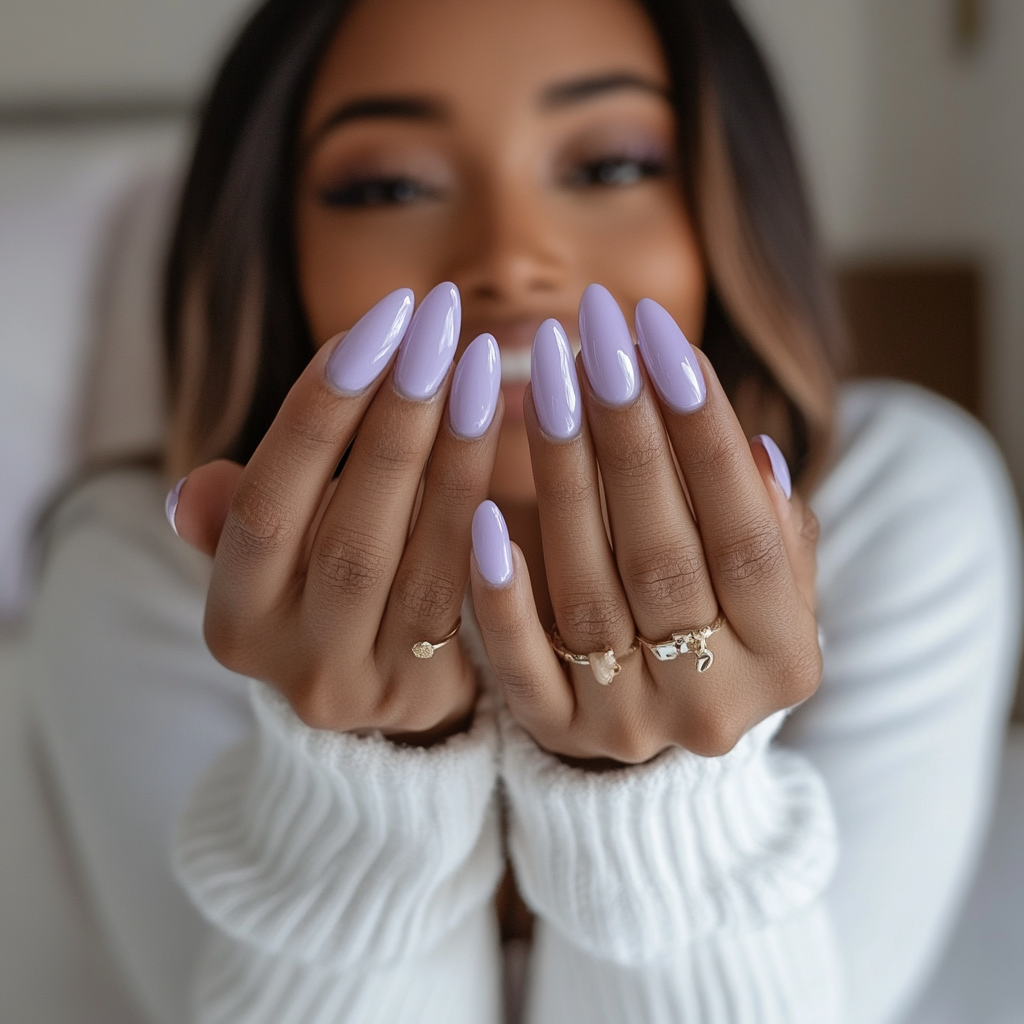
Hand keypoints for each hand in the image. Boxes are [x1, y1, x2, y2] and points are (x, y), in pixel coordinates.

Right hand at [170, 284, 502, 742]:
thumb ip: (239, 517)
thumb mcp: (270, 559)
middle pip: (345, 529)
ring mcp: (364, 683)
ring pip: (414, 560)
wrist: (377, 703)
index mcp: (233, 617)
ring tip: (481, 366)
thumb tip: (192, 490)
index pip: (265, 506)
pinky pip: (464, 594)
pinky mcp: (428, 693)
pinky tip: (504, 440)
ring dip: (452, 453)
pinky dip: (478, 512)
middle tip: (436, 325)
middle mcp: (287, 659)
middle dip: (395, 417)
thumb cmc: (323, 594)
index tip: (374, 326)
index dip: (317, 413)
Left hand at [470, 287, 819, 762]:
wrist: (666, 728)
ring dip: (563, 479)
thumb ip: (774, 529)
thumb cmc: (721, 623)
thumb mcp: (772, 586)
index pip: (748, 535)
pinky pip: (523, 668)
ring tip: (544, 381)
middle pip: (663, 558)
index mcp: (785, 659)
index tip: (662, 340)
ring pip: (587, 593)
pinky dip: (503, 594)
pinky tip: (484, 516)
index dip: (706, 434)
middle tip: (596, 339)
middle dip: (628, 437)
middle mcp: (710, 703)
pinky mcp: (558, 733)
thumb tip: (753, 455)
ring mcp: (628, 725)